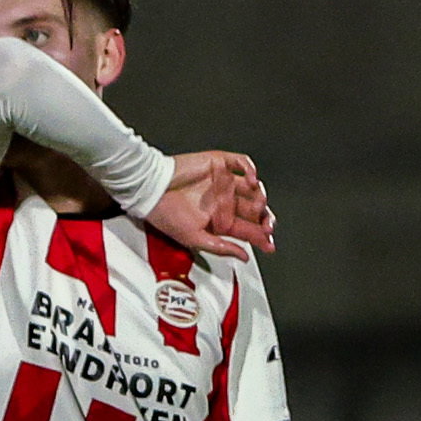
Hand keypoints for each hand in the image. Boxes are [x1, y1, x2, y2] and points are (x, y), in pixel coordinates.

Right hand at [145, 150, 274, 262]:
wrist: (151, 189)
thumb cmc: (165, 214)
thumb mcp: (194, 238)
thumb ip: (220, 248)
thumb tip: (243, 256)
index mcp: (218, 219)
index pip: (246, 229)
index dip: (259, 237)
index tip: (268, 245)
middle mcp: (223, 201)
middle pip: (254, 209)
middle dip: (264, 219)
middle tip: (267, 225)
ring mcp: (223, 182)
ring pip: (253, 187)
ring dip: (260, 196)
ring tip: (257, 204)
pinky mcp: (219, 164)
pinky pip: (243, 163)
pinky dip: (251, 171)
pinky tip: (252, 181)